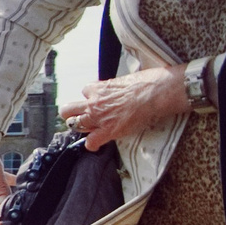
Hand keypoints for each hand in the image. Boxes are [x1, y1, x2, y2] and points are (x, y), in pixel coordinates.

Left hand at [63, 65, 187, 149]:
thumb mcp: (125, 79)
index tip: (98, 100)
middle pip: (68, 109)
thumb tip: (122, 88)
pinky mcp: (108, 130)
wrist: (157, 92)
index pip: (85, 92)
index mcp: (98, 87)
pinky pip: (91, 141)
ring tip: (88, 129)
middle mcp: (94, 102)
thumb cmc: (148, 82)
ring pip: (74, 124)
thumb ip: (116, 87)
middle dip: (72, 113)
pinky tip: (96, 144)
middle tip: (81, 116)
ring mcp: (98, 117)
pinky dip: (92, 144)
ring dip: (80, 127)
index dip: (91, 97)